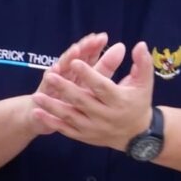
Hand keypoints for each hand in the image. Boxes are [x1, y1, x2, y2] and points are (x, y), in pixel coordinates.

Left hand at [33, 34, 154, 150]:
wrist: (136, 134)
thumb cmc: (139, 102)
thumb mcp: (144, 83)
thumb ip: (142, 63)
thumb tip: (140, 44)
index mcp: (119, 101)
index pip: (102, 86)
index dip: (88, 74)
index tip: (74, 62)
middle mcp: (106, 116)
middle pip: (82, 100)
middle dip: (65, 88)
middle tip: (50, 76)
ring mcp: (94, 128)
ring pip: (70, 116)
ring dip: (52, 106)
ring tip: (36, 96)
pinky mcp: (85, 136)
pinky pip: (66, 129)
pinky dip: (51, 121)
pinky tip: (37, 111)